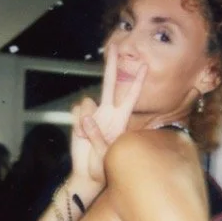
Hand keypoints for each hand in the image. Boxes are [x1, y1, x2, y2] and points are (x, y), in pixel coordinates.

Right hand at [71, 43, 146, 183]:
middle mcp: (107, 112)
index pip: (131, 96)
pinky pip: (76, 111)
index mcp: (120, 119)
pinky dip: (77, 123)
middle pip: (110, 84)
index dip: (137, 82)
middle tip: (114, 47)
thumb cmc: (103, 166)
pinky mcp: (79, 118)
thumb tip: (88, 118)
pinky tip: (80, 136)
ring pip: (87, 102)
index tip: (144, 66)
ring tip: (87, 139)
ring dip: (85, 120)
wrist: (87, 174)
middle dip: (112, 65)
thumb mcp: (105, 154)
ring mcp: (92, 114)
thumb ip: (97, 137)